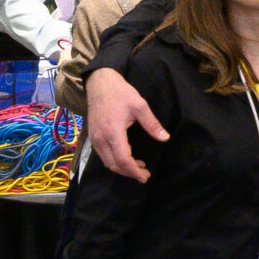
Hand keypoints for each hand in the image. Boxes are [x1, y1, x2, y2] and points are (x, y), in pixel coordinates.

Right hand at [87, 66, 167, 182]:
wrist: (99, 83)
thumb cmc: (119, 92)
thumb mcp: (140, 105)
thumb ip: (152, 124)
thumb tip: (165, 138)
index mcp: (113, 131)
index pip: (123, 159)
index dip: (135, 171)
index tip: (146, 176)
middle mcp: (101, 138)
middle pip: (114, 165)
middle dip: (130, 173)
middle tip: (145, 174)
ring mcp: (95, 138)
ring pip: (107, 162)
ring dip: (122, 168)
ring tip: (139, 166)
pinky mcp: (93, 137)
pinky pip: (103, 155)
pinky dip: (115, 160)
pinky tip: (127, 155)